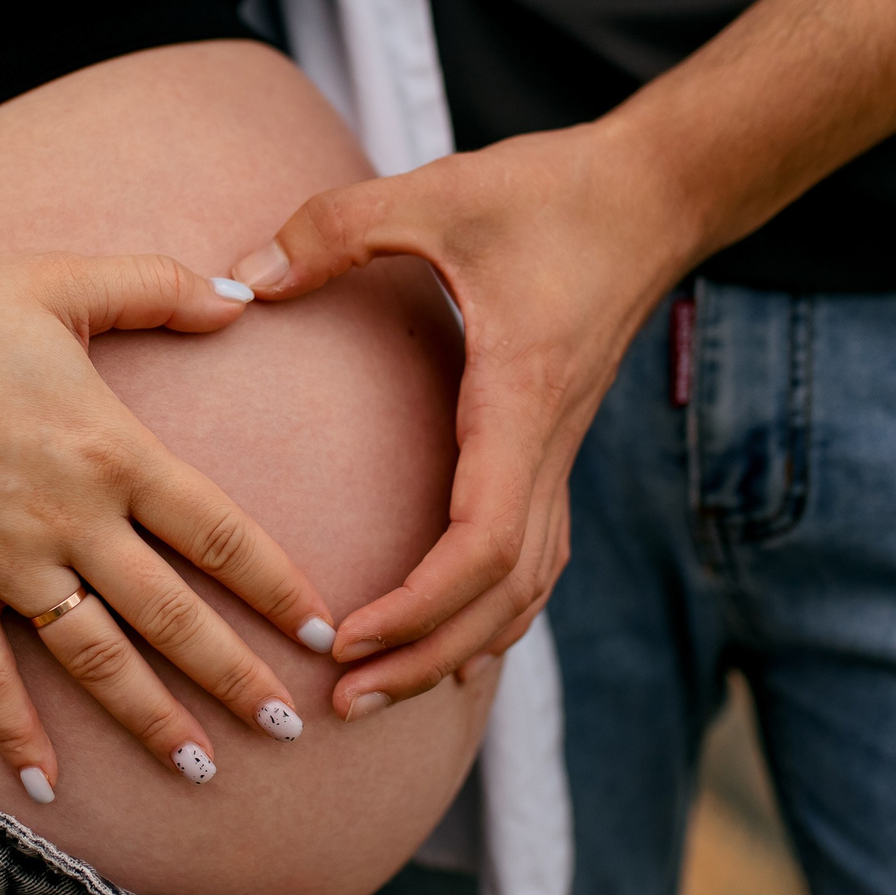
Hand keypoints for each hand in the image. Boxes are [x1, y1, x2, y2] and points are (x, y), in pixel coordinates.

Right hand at [0, 254, 332, 801]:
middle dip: (238, 678)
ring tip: (203, 769)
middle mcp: (71, 521)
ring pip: (95, 660)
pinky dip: (15, 733)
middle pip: (173, 616)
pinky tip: (48, 787)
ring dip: (152, 720)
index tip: (325, 634)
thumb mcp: (61, 280)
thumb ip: (157, 287)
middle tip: (289, 729)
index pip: (220, 534)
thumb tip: (242, 295)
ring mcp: (6, 564)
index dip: (280, 588)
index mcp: (113, 451)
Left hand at [230, 122, 690, 718]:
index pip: (482, 545)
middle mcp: (546, 447)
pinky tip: (444, 641)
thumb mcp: (436, 193)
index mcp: (517, 403)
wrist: (653, 195)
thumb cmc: (551, 192)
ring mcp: (557, 453)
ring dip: (454, 648)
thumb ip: (336, 227)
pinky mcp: (553, 445)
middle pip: (500, 598)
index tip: (350, 639)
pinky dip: (488, 613)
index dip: (419, 608)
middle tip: (341, 702)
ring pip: (523, 590)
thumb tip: (242, 280)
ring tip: (378, 691)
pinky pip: (530, 559)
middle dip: (423, 659)